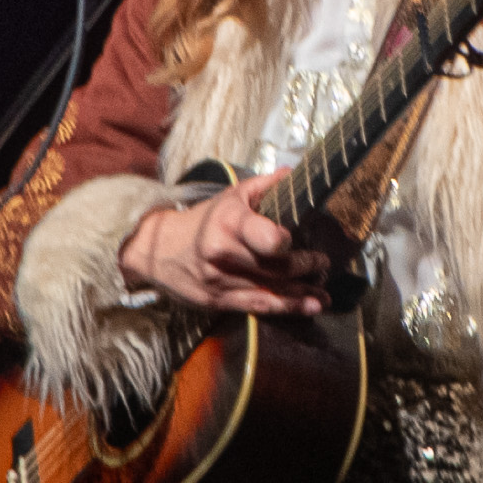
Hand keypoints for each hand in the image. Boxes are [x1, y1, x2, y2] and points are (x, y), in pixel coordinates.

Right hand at [116, 169, 327, 315]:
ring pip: (271, 290)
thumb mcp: (230, 196)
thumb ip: (264, 186)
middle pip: (275, 267)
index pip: (264, 237)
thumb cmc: (203, 220)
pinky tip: (308, 308)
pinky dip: (286, 308)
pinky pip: (257, 306)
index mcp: (229, 223)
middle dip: (306, 267)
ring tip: (324, 294)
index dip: (284, 242)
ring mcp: (220, 280)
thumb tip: (294, 174)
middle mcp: (224, 253)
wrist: (158, 249)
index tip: (296, 240)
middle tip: (324, 264)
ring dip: (303, 294)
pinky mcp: (218, 301)